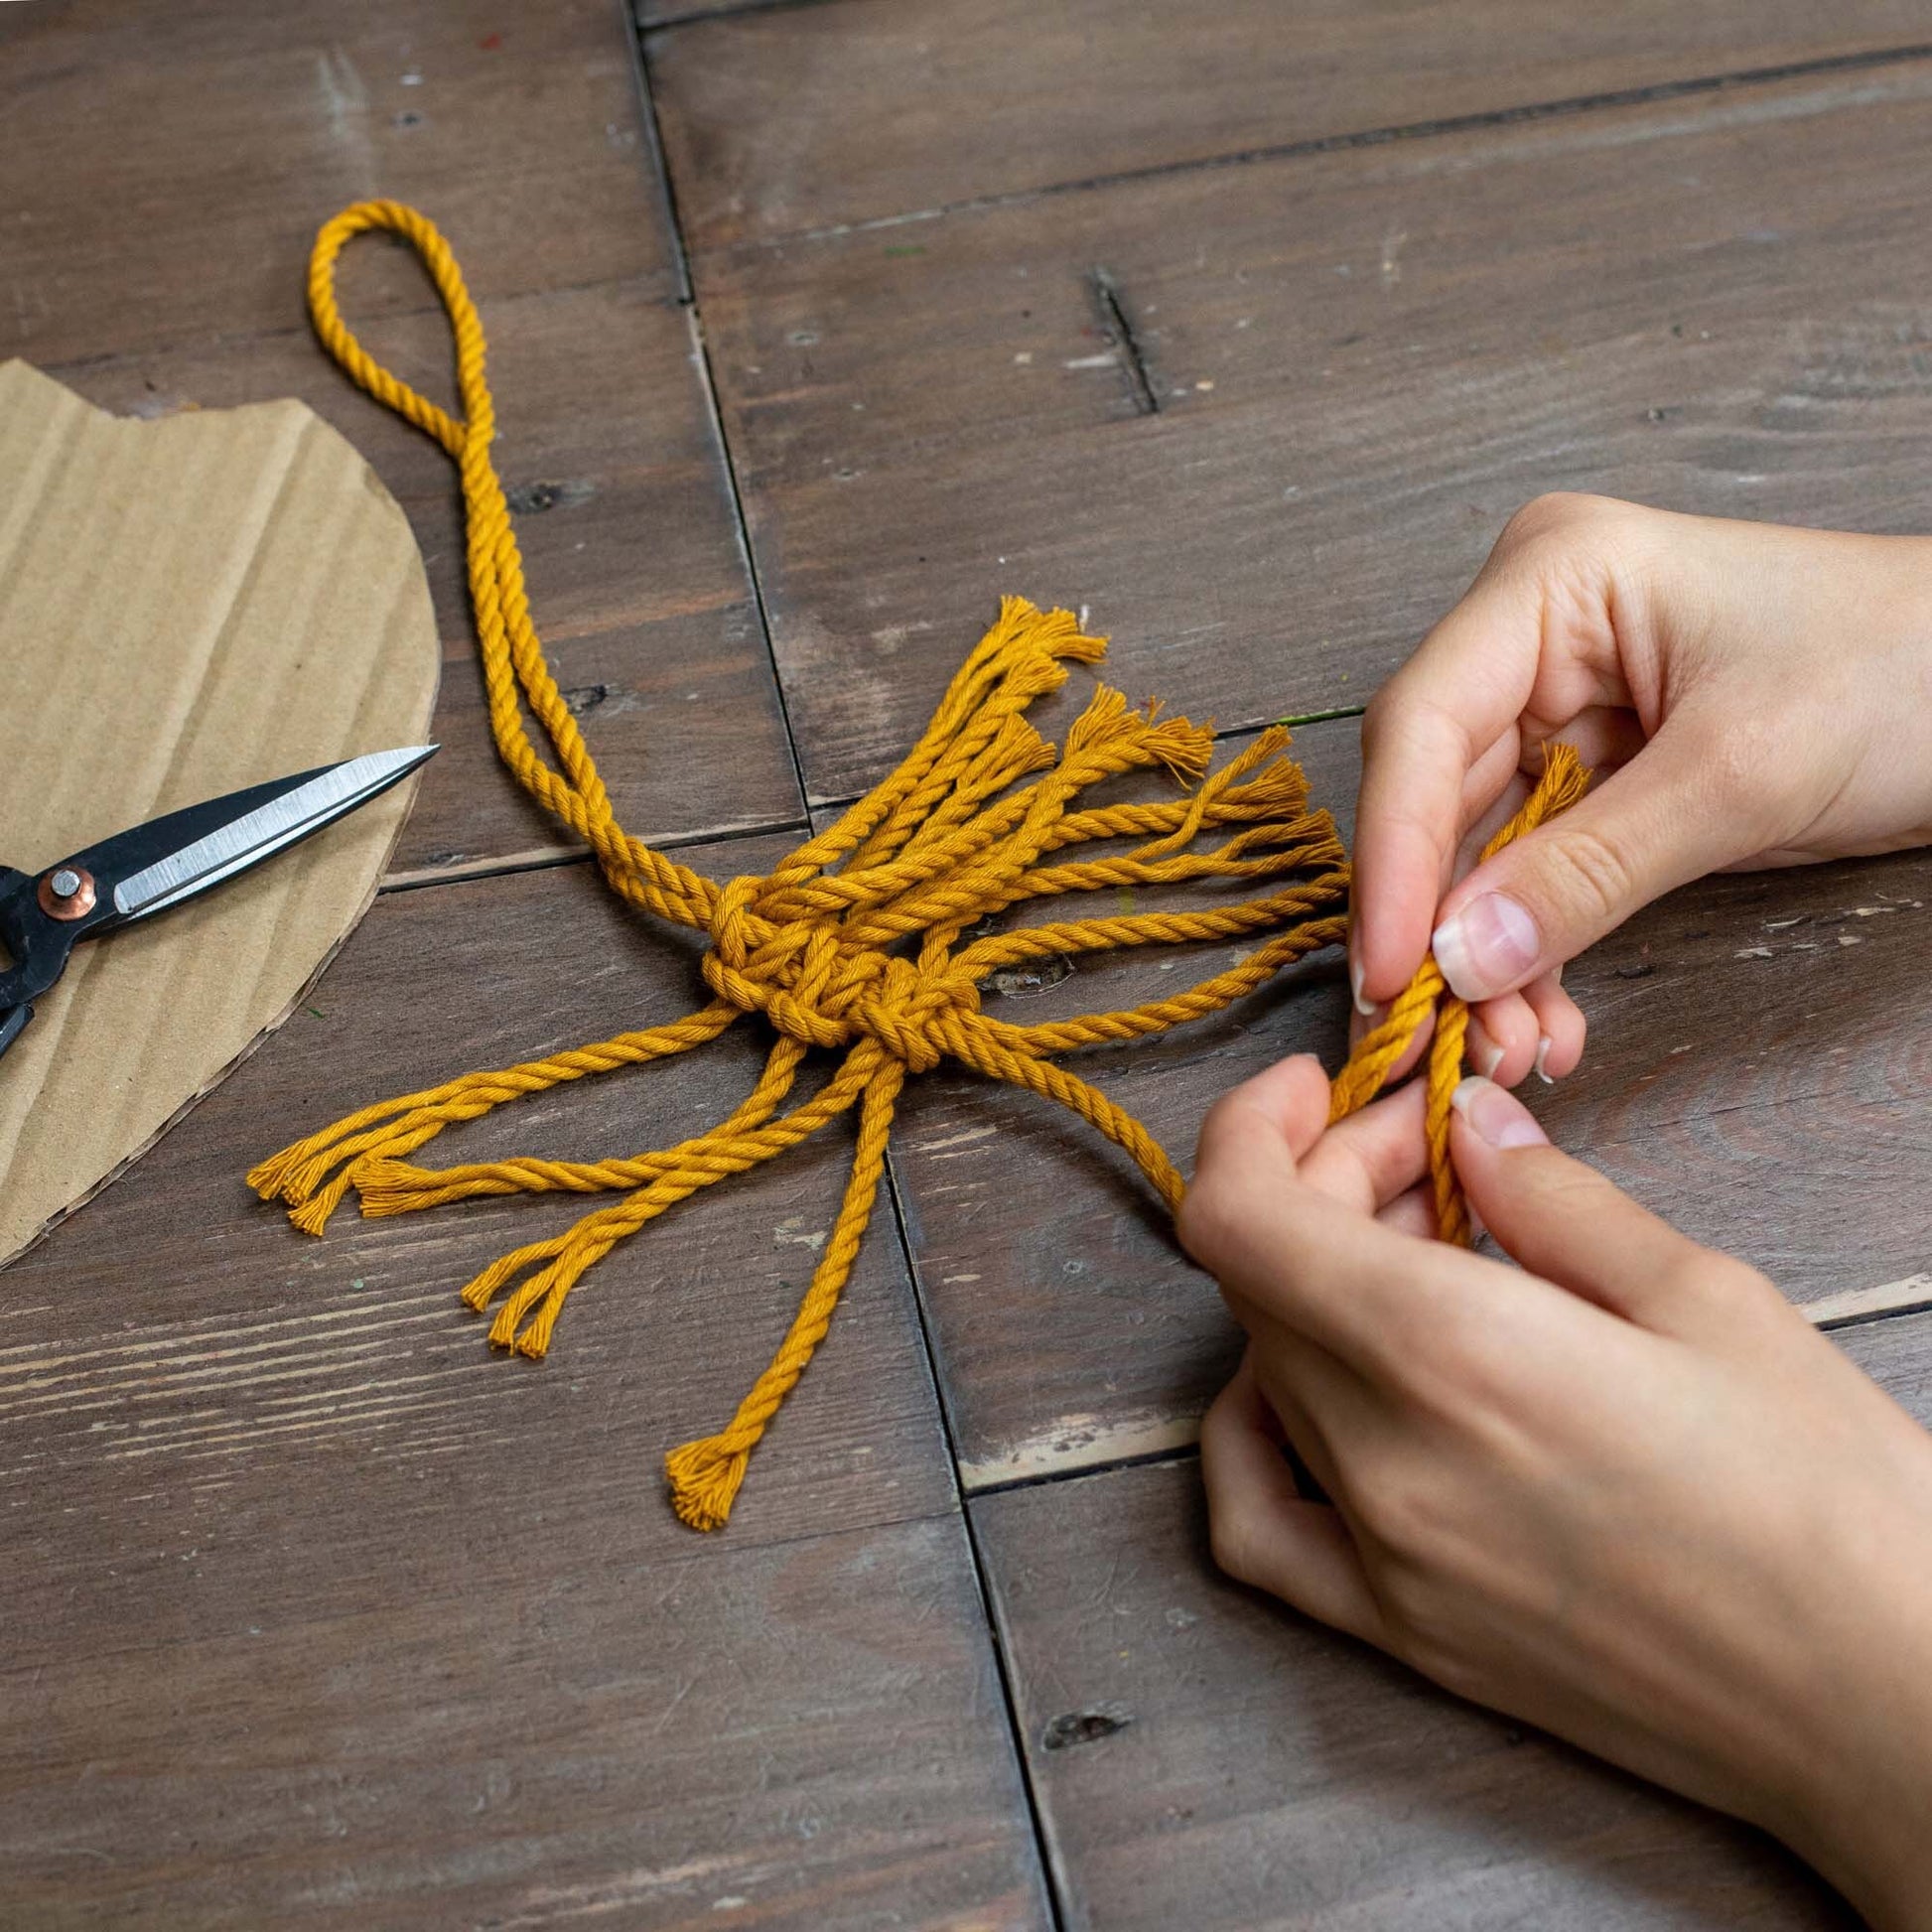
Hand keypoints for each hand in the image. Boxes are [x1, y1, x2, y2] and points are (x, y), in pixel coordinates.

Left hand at [1179, 1056, 1931, 1928]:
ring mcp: (1381, 1559)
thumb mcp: (1706, 1298)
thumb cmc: (1830, 1499)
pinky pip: (1257, 1526)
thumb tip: (1467, 1124)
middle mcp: (1384, 1458)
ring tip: (1425, 1256)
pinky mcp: (1403, 1635)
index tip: (1320, 1090)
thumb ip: (1552, 1198)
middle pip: (1262, 1280)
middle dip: (1324, 1187)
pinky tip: (1319, 1388)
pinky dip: (1253, 1434)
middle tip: (1432, 1159)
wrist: (1892, 1711)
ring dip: (1315, 1288)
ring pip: (1269, 1370)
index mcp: (1452, 1352)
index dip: (1252, 1131)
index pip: (1239, 1217)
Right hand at [1352, 495, 1931, 1084]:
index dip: (1396, 853)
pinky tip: (1547, 1021)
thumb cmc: (1904, 671)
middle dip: (1442, 926)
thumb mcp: (1739, 774)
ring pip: (1477, 853)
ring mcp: (1559, 710)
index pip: (1426, 724)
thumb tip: (1456, 960)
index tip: (1388, 968)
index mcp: (1551, 580)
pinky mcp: (1595, 777)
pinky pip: (1533, 875)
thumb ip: (1587, 871)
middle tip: (1438, 1032)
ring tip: (1512, 1046)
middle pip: (1437, 796)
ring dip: (1486, 960)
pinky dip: (1535, 953)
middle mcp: (1532, 640)